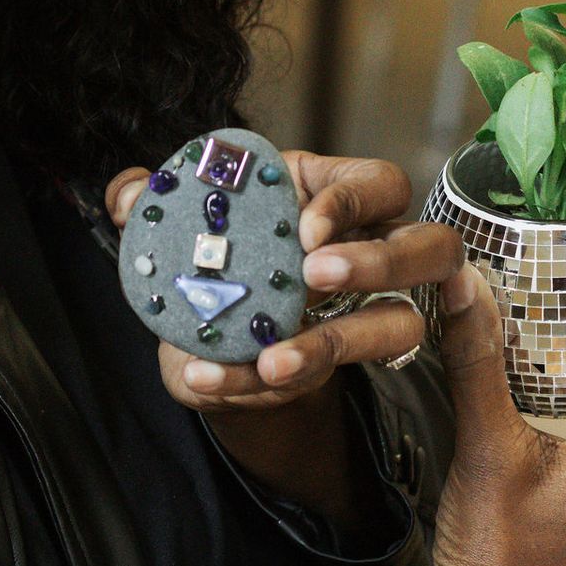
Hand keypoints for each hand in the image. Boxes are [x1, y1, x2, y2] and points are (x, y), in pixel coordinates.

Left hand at [105, 151, 462, 412]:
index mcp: (329, 194)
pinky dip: (255, 383)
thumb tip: (134, 190)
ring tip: (272, 360)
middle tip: (317, 276)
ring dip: (336, 344)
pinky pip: (320, 382)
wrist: (195, 330)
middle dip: (383, 262)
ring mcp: (361, 313)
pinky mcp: (332, 367)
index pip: (380, 182)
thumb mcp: (169, 225)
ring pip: (400, 327)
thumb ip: (145, 201)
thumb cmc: (202, 255)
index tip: (307, 229)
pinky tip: (206, 377)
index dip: (354, 201)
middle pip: (431, 248)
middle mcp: (366, 250)